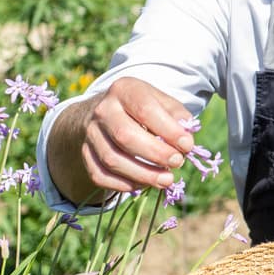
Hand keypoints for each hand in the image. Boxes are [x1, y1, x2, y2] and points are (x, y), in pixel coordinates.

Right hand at [48, 77, 195, 202]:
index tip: (187, 145)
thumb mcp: (159, 100)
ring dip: (143, 174)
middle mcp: (102, 110)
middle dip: (155, 154)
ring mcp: (91, 133)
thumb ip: (176, 115)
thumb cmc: (141, 108)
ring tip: (166, 179)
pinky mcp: (85, 153)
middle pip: (125, 136)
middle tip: (177, 163)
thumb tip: (186, 138)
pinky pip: (100, 175)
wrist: (104, 112)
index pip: (145, 110)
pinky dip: (122, 185)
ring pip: (112, 160)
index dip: (169, 130)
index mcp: (123, 90)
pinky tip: (142, 184)